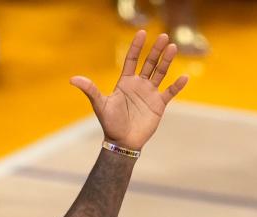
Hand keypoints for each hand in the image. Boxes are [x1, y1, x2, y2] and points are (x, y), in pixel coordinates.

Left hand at [71, 31, 187, 150]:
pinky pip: (170, 92)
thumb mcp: (100, 104)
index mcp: (125, 82)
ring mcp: (150, 93)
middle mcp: (139, 85)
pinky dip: (177, 85)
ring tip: (173, 47)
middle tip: (164, 36)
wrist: (122, 142)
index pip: (132, 59)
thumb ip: (90, 90)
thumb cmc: (110, 124)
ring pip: (160, 73)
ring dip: (167, 61)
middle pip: (149, 63)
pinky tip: (183, 76)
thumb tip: (73, 79)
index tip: (142, 33)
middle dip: (156, 50)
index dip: (137, 47)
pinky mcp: (159, 104)